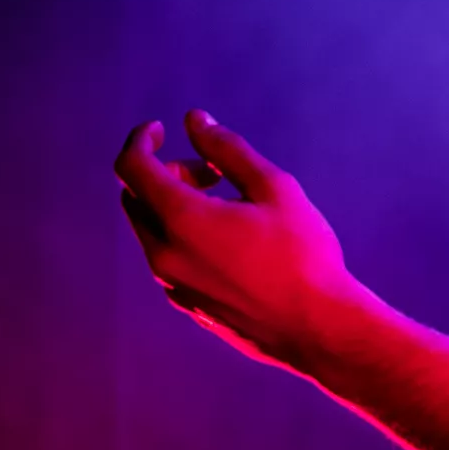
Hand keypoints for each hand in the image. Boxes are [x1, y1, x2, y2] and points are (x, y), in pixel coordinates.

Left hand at [114, 111, 365, 370]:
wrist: (317, 329)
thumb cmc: (302, 254)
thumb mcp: (274, 188)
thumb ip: (228, 149)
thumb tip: (194, 120)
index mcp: (181, 220)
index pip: (132, 167)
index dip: (141, 140)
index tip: (161, 129)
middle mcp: (164, 254)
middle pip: (136, 197)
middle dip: (167, 172)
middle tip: (215, 173)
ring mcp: (172, 285)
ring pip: (151, 229)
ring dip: (175, 205)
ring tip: (230, 207)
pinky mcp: (187, 305)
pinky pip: (168, 259)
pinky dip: (182, 236)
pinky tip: (230, 242)